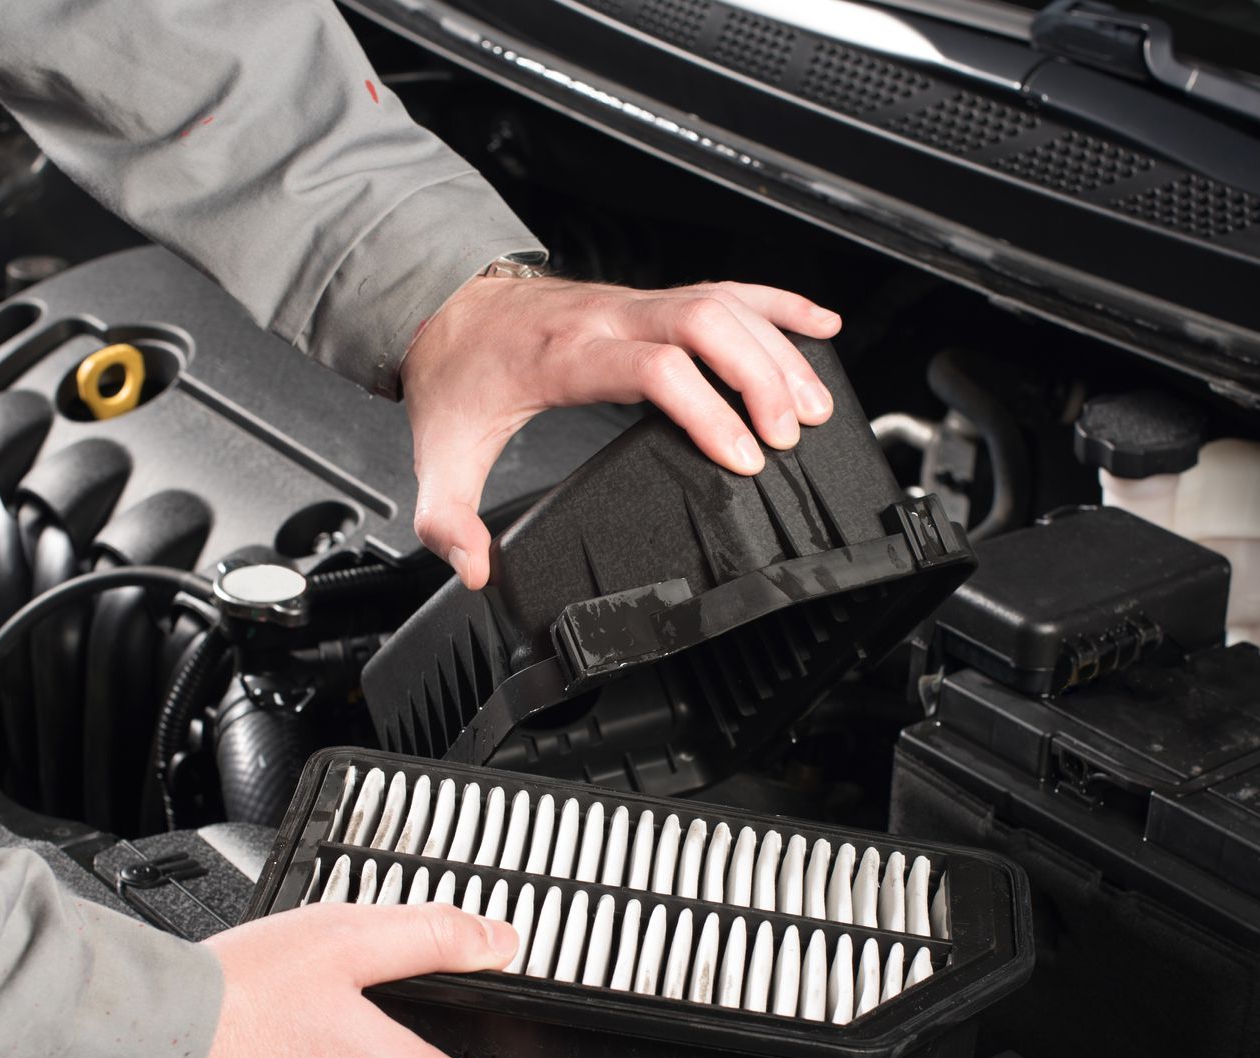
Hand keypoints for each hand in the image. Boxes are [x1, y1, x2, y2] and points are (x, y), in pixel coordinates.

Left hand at [401, 276, 842, 588]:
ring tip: (815, 405)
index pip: (655, 368)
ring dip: (779, 349)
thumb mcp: (439, 454)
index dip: (707, 411)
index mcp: (566, 355)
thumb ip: (448, 519)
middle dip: (761, 377)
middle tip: (791, 436)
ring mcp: (635, 301)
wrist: (445, 307)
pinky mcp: (652, 297)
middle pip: (706, 325)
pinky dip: (778, 305)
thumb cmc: (458, 375)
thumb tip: (478, 567)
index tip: (741, 459)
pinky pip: (728, 288)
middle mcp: (609, 318)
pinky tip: (819, 326)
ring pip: (726, 304)